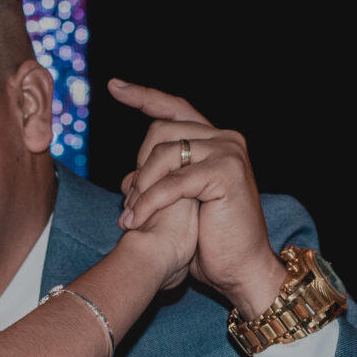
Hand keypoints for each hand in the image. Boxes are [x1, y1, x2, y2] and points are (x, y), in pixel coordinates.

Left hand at [108, 79, 283, 317]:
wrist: (242, 269)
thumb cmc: (211, 243)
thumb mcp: (178, 207)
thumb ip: (158, 185)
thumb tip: (126, 178)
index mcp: (216, 142)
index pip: (174, 110)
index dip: (144, 96)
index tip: (114, 87)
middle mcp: (225, 139)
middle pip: (159, 131)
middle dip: (138, 167)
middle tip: (130, 203)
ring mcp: (228, 152)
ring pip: (162, 154)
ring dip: (140, 188)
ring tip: (131, 217)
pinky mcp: (225, 173)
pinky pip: (172, 182)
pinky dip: (149, 202)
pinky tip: (136, 220)